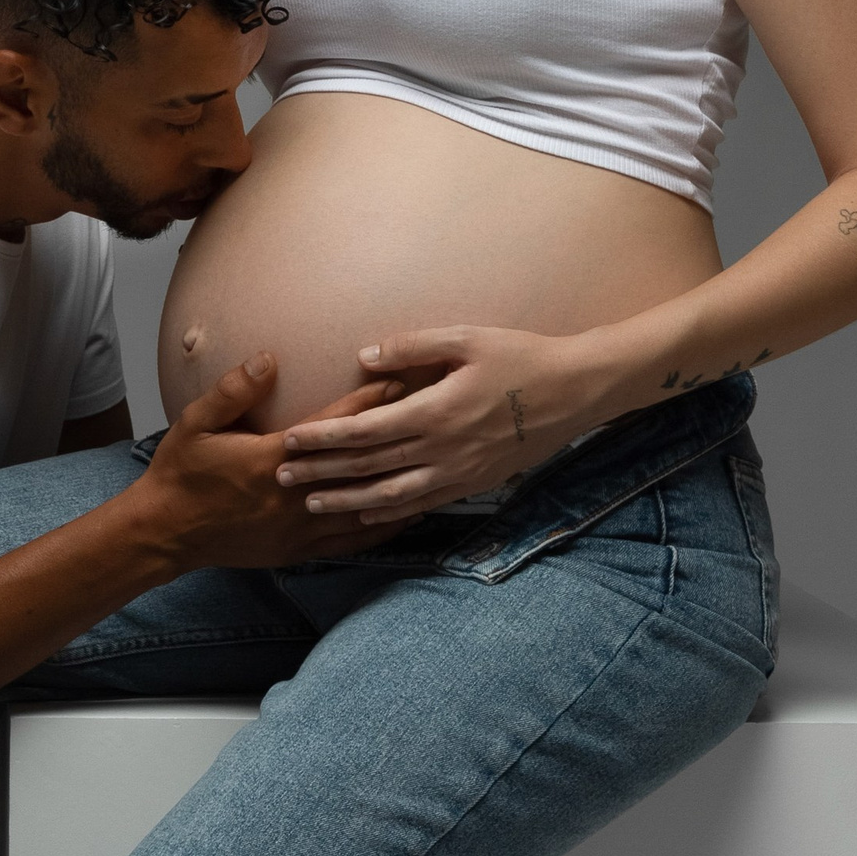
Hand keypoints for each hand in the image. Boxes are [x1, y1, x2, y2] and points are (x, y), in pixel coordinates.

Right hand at [133, 359, 411, 568]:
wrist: (164, 533)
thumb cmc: (180, 473)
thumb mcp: (196, 423)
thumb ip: (234, 391)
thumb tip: (269, 359)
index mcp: (271, 462)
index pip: (332, 428)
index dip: (367, 402)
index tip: (396, 382)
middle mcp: (292, 497)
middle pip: (356, 466)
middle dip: (394, 439)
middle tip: (428, 417)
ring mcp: (297, 529)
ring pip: (361, 507)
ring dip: (397, 486)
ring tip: (432, 467)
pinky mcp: (297, 550)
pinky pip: (349, 541)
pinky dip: (380, 527)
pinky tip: (403, 516)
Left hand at [276, 325, 599, 521]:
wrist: (575, 392)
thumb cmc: (519, 356)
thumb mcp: (466, 339)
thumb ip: (412, 347)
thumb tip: (364, 358)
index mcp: (435, 411)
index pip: (364, 431)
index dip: (324, 437)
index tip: (290, 440)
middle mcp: (442, 450)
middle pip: (369, 468)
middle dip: (322, 474)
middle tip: (281, 477)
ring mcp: (458, 473)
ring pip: (391, 497)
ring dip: (348, 502)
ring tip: (313, 504)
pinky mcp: (473, 485)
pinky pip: (422, 506)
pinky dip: (389, 514)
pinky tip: (365, 517)